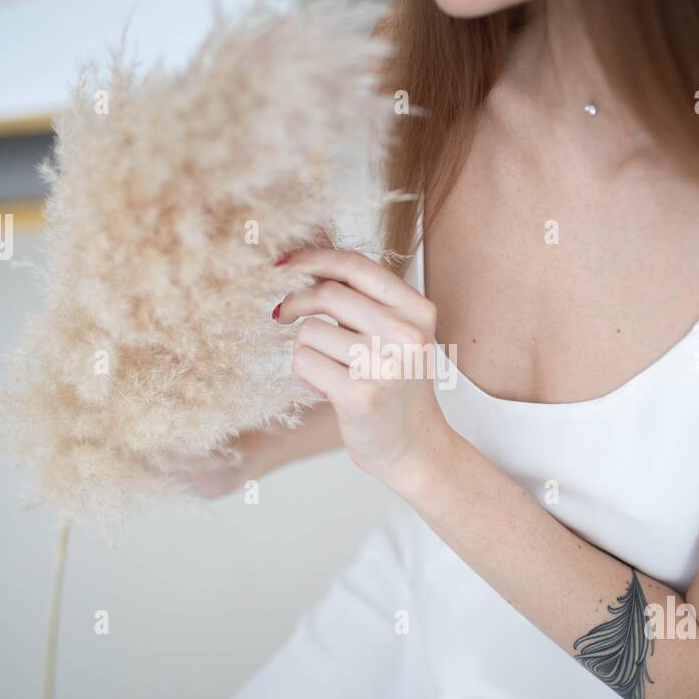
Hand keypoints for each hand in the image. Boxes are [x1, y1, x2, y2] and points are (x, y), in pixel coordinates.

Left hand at [274, 246, 454, 493]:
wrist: (415, 447)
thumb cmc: (395, 386)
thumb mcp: (394, 334)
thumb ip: (360, 297)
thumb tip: (308, 251)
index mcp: (417, 310)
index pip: (355, 266)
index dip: (313, 258)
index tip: (284, 263)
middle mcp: (406, 334)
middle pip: (327, 294)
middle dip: (294, 302)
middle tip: (281, 314)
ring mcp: (385, 366)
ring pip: (309, 332)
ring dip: (304, 349)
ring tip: (326, 370)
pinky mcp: (360, 396)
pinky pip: (303, 363)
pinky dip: (303, 375)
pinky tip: (323, 389)